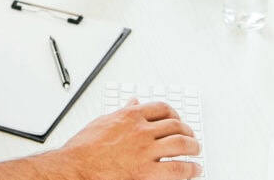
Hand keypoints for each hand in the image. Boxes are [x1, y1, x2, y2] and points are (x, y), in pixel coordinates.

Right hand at [61, 99, 200, 178]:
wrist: (76, 166)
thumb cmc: (84, 147)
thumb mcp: (103, 121)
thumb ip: (122, 111)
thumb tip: (133, 102)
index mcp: (130, 116)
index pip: (161, 108)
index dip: (174, 113)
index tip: (176, 119)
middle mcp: (141, 130)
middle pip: (175, 124)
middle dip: (187, 130)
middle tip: (190, 136)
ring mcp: (146, 150)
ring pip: (181, 143)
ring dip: (193, 147)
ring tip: (196, 151)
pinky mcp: (147, 171)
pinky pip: (177, 168)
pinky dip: (190, 169)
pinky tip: (194, 170)